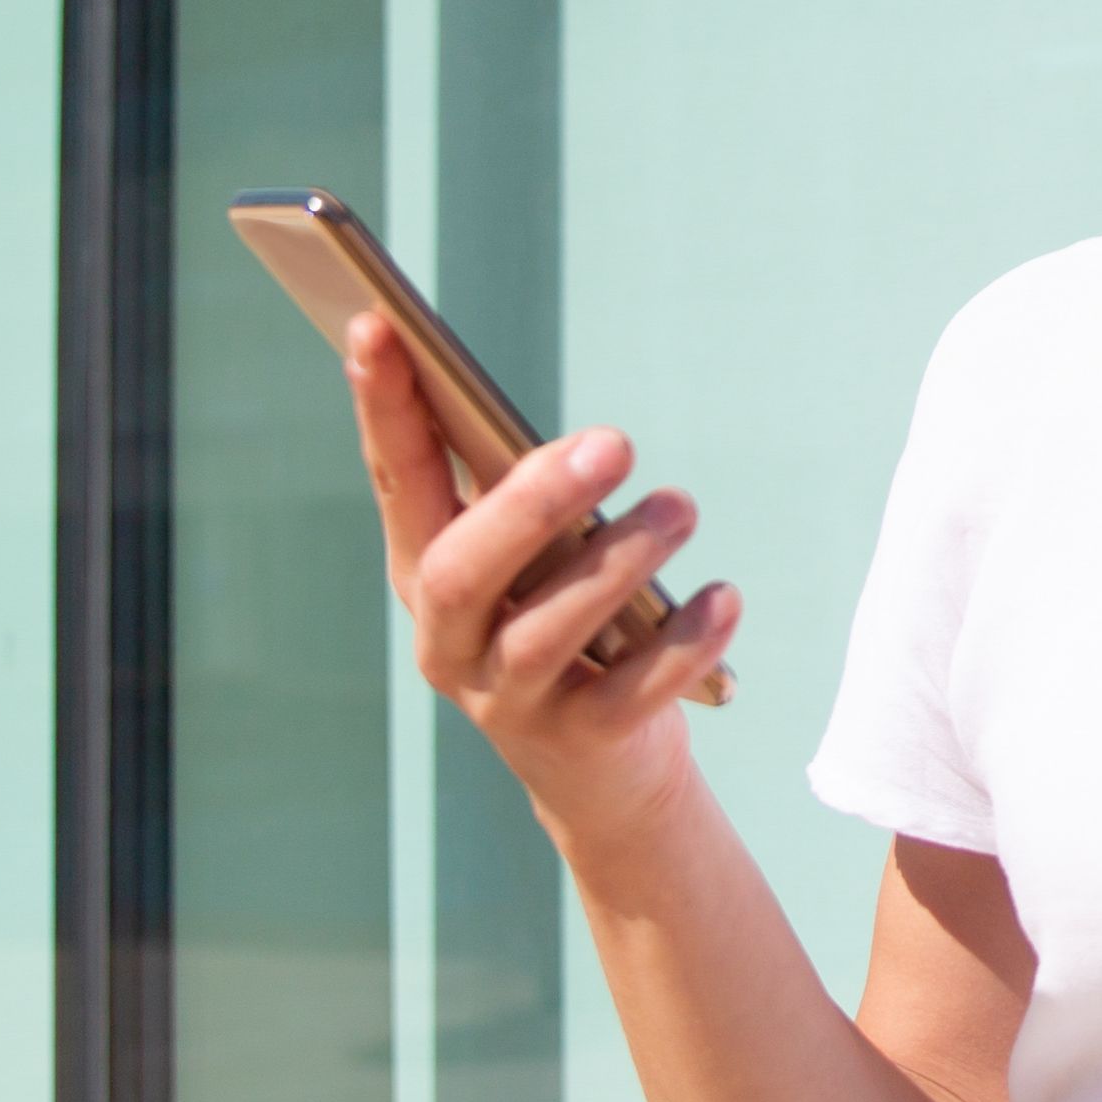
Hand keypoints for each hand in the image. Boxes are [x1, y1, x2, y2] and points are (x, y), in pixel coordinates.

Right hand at [346, 311, 741, 855]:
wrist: (605, 778)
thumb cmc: (572, 627)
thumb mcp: (540, 558)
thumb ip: (532, 499)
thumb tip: (575, 438)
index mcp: (426, 571)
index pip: (396, 479)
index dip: (381, 406)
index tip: (377, 323)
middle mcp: (450, 640)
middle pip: (463, 569)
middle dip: (531, 502)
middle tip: (614, 440)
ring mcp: (509, 700)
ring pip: (548, 629)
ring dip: (621, 560)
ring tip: (682, 507)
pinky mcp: (580, 743)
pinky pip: (632, 690)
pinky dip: (683, 640)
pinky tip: (724, 596)